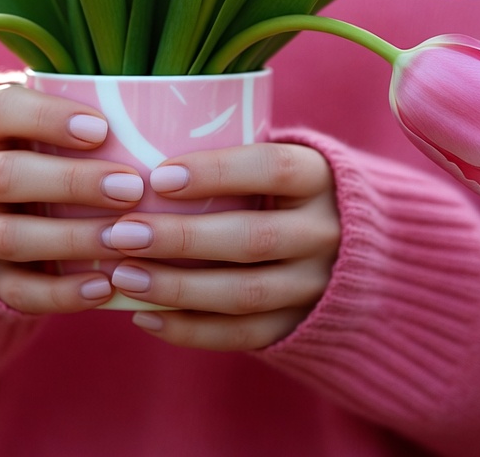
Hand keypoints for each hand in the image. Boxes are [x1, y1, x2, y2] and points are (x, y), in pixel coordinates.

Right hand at [0, 81, 139, 313]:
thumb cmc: (29, 143)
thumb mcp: (34, 117)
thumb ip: (73, 113)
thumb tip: (147, 113)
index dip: (48, 119)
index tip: (101, 130)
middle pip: (5, 177)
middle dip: (72, 183)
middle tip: (131, 188)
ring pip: (10, 237)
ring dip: (72, 239)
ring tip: (125, 238)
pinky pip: (14, 290)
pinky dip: (60, 293)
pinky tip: (103, 285)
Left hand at [104, 142, 339, 350]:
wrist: (357, 244)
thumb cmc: (283, 186)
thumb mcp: (275, 157)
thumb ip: (228, 149)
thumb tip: (137, 143)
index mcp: (319, 177)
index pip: (272, 168)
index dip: (216, 172)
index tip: (158, 176)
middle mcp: (324, 232)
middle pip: (252, 239)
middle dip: (181, 238)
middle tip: (122, 233)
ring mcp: (316, 284)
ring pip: (245, 293)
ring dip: (177, 288)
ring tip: (124, 276)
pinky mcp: (300, 325)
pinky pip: (244, 335)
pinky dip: (191, 330)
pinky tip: (145, 315)